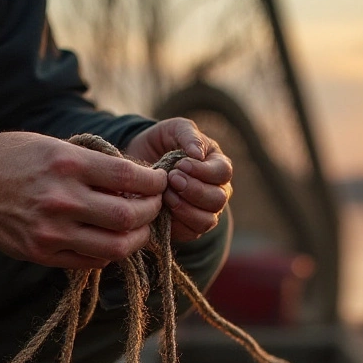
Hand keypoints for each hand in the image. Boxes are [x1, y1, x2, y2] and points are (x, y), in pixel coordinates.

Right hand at [0, 132, 166, 268]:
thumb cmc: (12, 158)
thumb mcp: (53, 145)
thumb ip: (92, 164)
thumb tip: (137, 180)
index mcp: (67, 164)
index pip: (130, 179)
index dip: (154, 184)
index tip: (159, 182)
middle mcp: (61, 199)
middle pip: (129, 217)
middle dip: (151, 213)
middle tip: (154, 207)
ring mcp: (51, 231)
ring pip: (115, 247)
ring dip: (136, 238)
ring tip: (138, 228)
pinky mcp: (41, 253)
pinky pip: (91, 261)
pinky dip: (109, 253)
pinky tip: (111, 240)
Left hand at [124, 118, 232, 241]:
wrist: (139, 161)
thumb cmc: (162, 143)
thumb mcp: (174, 129)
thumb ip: (188, 135)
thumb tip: (198, 154)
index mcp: (217, 165)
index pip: (223, 172)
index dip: (204, 171)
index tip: (181, 164)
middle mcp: (216, 191)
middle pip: (218, 199)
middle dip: (194, 190)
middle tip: (172, 179)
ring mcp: (204, 212)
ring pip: (207, 220)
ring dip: (185, 208)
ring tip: (166, 194)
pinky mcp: (189, 228)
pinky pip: (191, 232)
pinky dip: (177, 222)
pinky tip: (163, 208)